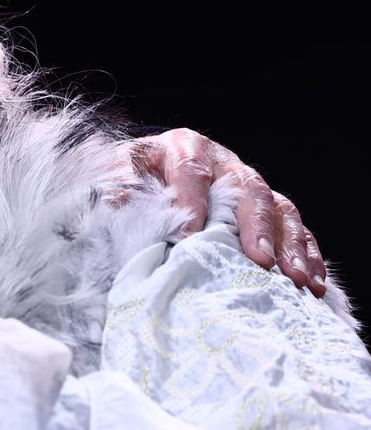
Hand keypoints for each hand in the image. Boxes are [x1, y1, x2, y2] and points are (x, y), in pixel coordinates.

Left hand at [126, 129, 325, 296]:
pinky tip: (311, 282)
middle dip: (255, 227)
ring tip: (294, 279)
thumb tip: (118, 205)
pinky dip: (304, 254)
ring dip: (289, 245)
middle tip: (259, 261)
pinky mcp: (265, 207)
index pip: (191, 172)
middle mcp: (224, 163)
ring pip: (278, 209)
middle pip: (247, 190)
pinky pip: (293, 227)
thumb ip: (118, 185)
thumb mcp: (117, 171)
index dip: (192, 203)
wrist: (145, 166)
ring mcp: (249, 185)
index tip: (190, 239)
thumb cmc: (132, 174)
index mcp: (185, 148)